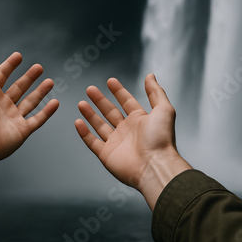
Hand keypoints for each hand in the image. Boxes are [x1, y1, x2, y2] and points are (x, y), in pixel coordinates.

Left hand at [0, 47, 58, 175]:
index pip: (1, 75)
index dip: (9, 65)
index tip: (19, 56)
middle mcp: (1, 105)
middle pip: (18, 88)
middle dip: (29, 77)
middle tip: (39, 67)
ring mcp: (12, 118)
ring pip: (30, 102)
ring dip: (40, 91)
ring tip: (50, 81)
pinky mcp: (22, 131)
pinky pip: (38, 120)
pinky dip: (47, 112)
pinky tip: (55, 103)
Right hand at [75, 74, 190, 208]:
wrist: (154, 166)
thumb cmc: (161, 139)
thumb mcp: (163, 109)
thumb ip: (156, 92)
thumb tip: (150, 76)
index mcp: (140, 120)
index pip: (127, 101)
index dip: (119, 91)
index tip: (110, 81)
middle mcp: (127, 131)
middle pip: (110, 112)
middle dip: (100, 100)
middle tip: (90, 89)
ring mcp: (116, 143)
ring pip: (99, 125)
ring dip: (90, 114)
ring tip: (81, 102)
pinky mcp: (106, 155)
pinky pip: (92, 142)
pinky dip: (84, 132)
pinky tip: (78, 122)